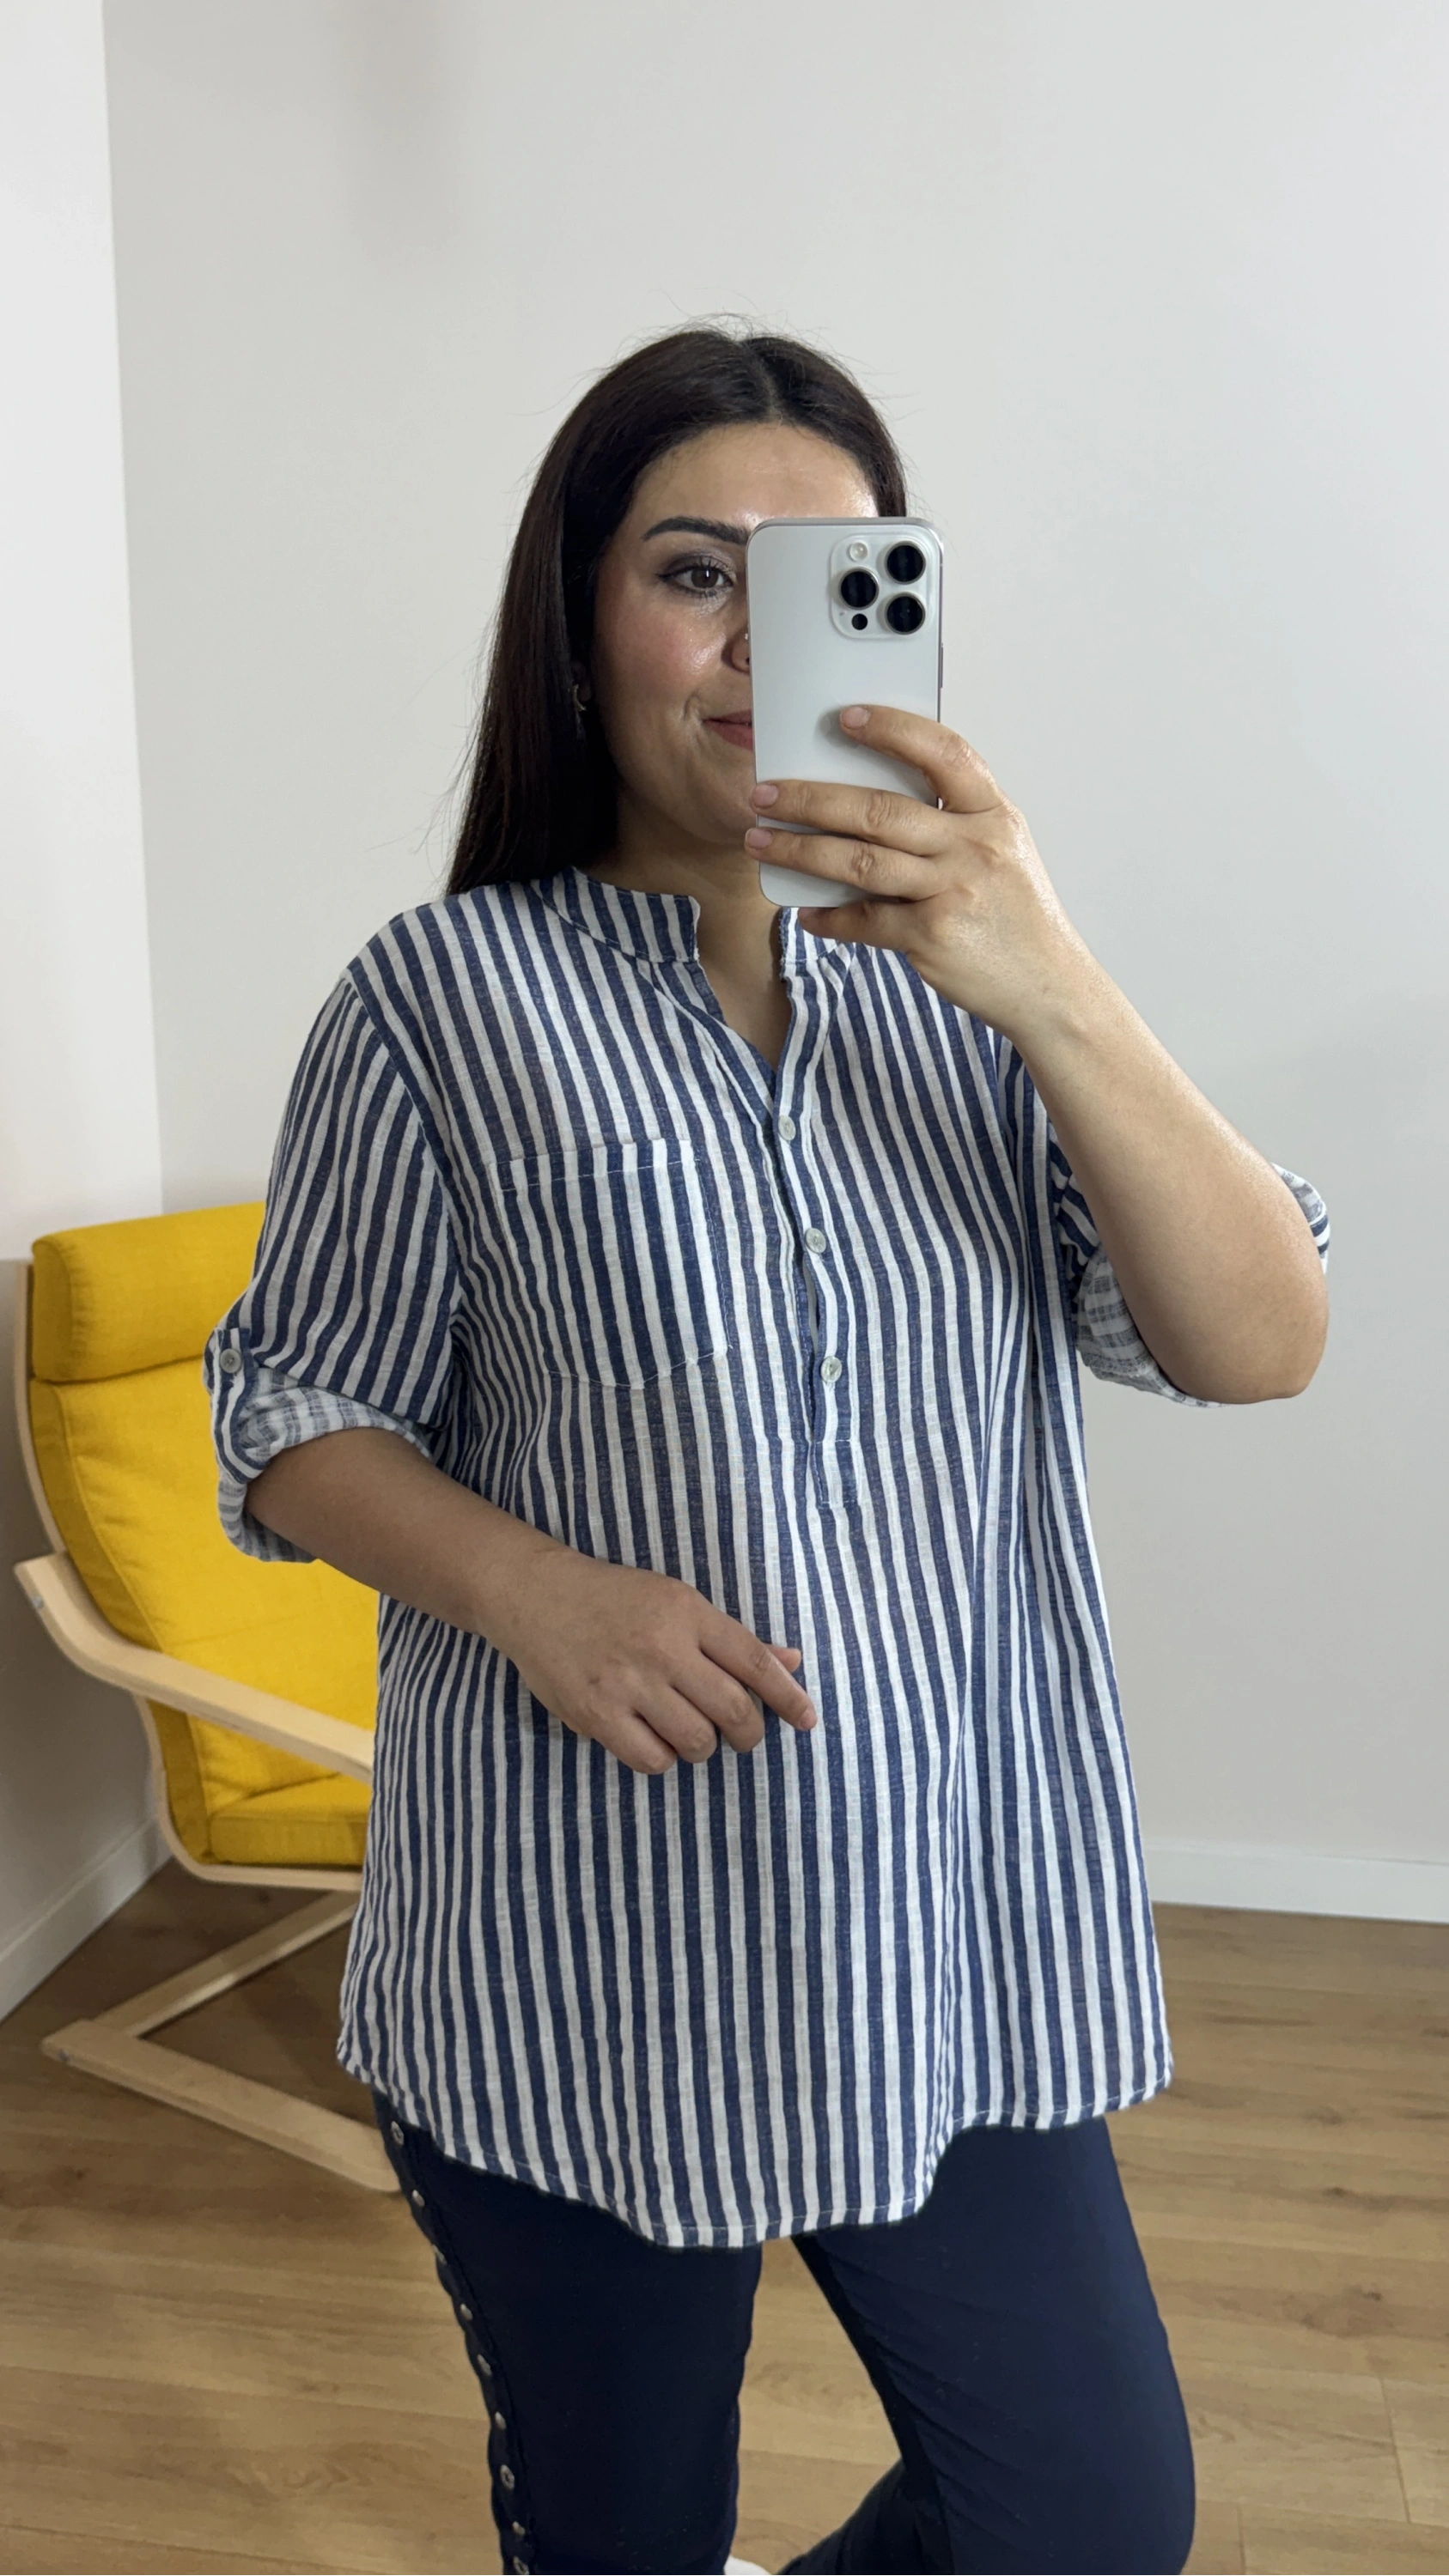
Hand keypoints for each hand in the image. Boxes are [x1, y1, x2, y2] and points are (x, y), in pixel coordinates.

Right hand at [494, 1548, 817, 1775]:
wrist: (536, 1597)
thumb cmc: (616, 1599)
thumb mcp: (677, 1602)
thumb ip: (733, 1639)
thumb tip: (792, 1662)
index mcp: (688, 1613)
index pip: (756, 1663)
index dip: (789, 1698)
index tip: (809, 1720)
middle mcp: (661, 1647)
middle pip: (733, 1711)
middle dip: (749, 1733)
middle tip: (744, 1735)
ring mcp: (627, 1683)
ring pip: (696, 1741)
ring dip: (703, 1745)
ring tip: (689, 1730)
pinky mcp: (596, 1714)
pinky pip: (652, 1759)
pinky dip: (662, 1757)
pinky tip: (653, 1738)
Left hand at [744, 705, 1091, 1047]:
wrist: (1048, 987)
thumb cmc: (1015, 917)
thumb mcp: (1001, 851)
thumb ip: (952, 822)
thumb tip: (869, 802)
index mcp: (993, 814)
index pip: (943, 752)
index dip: (893, 730)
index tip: (844, 718)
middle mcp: (975, 847)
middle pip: (880, 810)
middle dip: (811, 799)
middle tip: (765, 793)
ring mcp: (953, 891)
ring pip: (860, 862)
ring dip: (801, 851)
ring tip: (761, 842)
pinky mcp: (933, 936)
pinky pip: (865, 920)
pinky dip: (829, 917)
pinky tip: (806, 912)